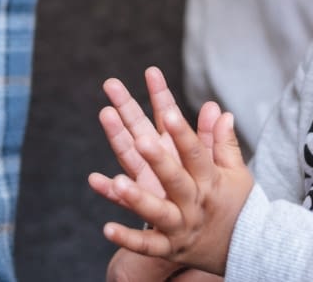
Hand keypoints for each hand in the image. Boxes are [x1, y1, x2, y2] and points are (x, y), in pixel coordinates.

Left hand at [88, 67, 252, 275]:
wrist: (244, 251)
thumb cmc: (236, 204)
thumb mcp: (234, 172)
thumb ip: (221, 141)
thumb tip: (216, 108)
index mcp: (210, 181)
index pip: (196, 154)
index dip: (183, 134)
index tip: (169, 113)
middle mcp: (194, 203)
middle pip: (175, 179)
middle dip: (158, 160)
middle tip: (142, 140)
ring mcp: (180, 226)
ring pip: (158, 212)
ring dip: (138, 198)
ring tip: (118, 183)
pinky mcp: (168, 248)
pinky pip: (146, 245)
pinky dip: (127, 238)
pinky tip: (107, 228)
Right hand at [95, 68, 222, 198]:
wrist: (195, 242)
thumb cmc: (207, 199)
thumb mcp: (217, 169)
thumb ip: (213, 142)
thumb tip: (218, 108)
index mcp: (175, 151)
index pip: (167, 117)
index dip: (161, 95)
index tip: (152, 71)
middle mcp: (155, 164)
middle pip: (140, 130)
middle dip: (127, 106)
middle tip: (111, 83)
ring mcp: (146, 186)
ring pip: (129, 158)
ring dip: (118, 138)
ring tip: (106, 114)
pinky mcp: (141, 211)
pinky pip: (122, 201)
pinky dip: (108, 192)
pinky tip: (95, 179)